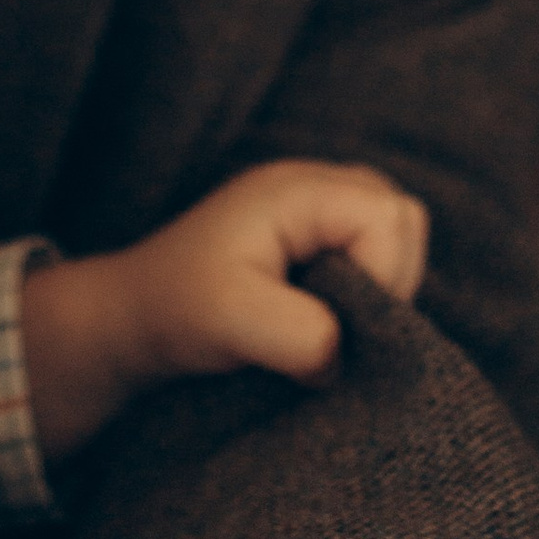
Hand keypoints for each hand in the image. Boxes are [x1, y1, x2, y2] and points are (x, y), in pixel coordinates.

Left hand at [20, 163, 429, 459]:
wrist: (134, 315)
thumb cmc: (177, 309)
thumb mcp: (233, 323)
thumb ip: (302, 336)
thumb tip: (346, 355)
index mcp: (296, 190)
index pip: (389, 218)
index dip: (383, 279)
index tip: (337, 327)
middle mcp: (312, 184)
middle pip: (405, 218)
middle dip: (390, 280)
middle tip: (341, 326)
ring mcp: (316, 205)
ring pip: (398, 235)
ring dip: (380, 286)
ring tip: (328, 322)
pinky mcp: (315, 232)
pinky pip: (376, 250)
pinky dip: (366, 288)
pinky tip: (324, 315)